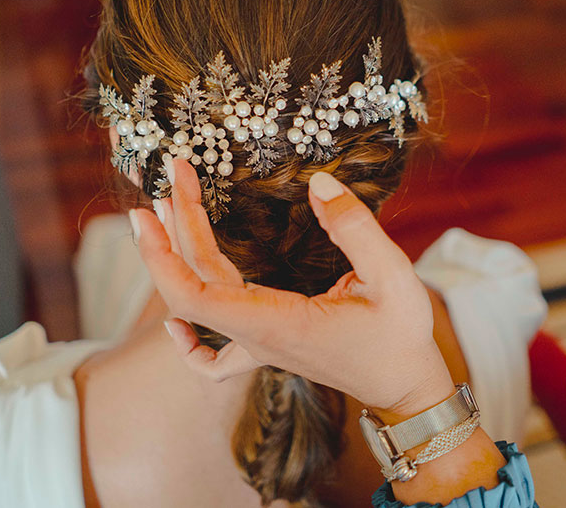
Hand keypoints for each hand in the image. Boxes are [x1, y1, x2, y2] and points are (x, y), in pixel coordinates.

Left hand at [135, 157, 454, 417]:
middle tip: (170, 177)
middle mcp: (257, 336)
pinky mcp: (269, 342)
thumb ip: (356, 227)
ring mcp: (259, 343)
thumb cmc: (400, 337)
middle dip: (174, 228)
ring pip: (202, 302)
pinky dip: (188, 339)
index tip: (159, 203)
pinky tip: (173, 324)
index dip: (166, 251)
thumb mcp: (392, 275)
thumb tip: (319, 183)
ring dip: (180, 254)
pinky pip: (215, 353)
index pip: (195, 295)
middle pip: (192, 285)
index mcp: (275, 322)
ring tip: (168, 205)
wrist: (406, 388)